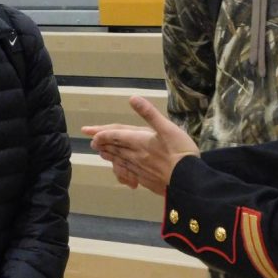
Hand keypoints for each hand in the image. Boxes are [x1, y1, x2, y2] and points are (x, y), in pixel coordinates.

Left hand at [81, 95, 198, 195]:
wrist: (188, 180)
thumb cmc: (180, 151)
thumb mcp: (167, 127)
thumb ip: (149, 113)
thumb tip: (132, 98)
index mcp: (139, 141)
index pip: (115, 135)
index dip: (102, 132)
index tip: (89, 131)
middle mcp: (135, 155)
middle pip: (115, 148)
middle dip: (102, 143)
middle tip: (91, 141)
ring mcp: (140, 169)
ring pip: (119, 160)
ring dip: (109, 155)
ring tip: (101, 153)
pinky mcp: (146, 180)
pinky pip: (128, 173)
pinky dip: (120, 169)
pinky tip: (121, 170)